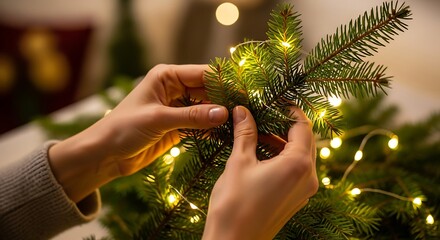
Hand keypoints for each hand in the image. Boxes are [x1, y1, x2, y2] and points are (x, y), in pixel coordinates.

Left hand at [49, 64, 228, 201]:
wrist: (105, 154)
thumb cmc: (123, 129)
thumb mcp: (158, 119)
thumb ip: (192, 116)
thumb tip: (224, 113)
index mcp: (167, 77)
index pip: (202, 74)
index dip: (224, 82)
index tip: (244, 91)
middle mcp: (174, 89)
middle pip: (208, 90)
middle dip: (226, 99)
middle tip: (248, 108)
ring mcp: (177, 108)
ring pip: (207, 108)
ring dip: (221, 115)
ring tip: (243, 121)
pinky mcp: (178, 126)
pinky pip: (201, 124)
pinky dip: (212, 129)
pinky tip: (227, 133)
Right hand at [202, 106, 317, 239]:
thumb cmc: (234, 204)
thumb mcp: (239, 162)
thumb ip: (245, 133)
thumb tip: (242, 110)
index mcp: (299, 164)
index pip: (303, 126)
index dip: (290, 110)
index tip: (274, 101)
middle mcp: (308, 177)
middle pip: (304, 140)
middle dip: (284, 125)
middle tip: (262, 113)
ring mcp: (304, 190)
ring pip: (299, 155)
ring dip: (280, 141)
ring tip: (256, 132)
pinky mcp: (295, 199)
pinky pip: (294, 170)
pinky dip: (281, 157)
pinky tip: (259, 152)